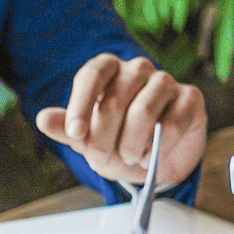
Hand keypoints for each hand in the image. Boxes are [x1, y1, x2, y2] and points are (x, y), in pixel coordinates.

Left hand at [35, 54, 205, 185]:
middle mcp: (137, 70)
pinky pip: (172, 123)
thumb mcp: (87, 140)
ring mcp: (165, 82)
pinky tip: (150, 156)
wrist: (153, 162)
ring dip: (131, 145)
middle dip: (104, 138)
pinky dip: (157, 147)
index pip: (93, 73)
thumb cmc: (116, 144)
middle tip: (104, 157)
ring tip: (128, 157)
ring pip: (144, 110)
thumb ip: (67, 129)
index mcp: (108, 72)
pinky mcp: (190, 98)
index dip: (81, 103)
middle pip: (115, 99)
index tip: (75, 133)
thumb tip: (43, 119)